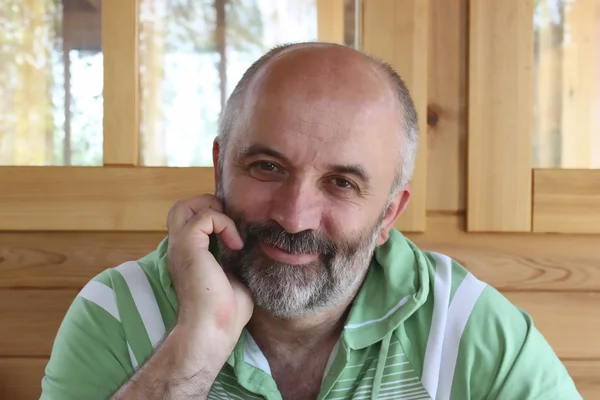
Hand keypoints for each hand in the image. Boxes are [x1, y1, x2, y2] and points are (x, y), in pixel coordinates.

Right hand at [166, 194, 252, 346]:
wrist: (213, 329)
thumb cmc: (226, 313)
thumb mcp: (234, 277)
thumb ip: (234, 260)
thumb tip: (249, 248)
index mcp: (189, 256)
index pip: (191, 221)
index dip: (214, 219)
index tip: (236, 237)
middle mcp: (180, 249)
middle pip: (182, 208)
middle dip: (208, 206)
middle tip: (229, 226)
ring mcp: (180, 246)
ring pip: (185, 205)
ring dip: (213, 210)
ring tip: (231, 233)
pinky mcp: (187, 246)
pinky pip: (204, 216)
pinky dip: (224, 223)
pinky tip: (236, 245)